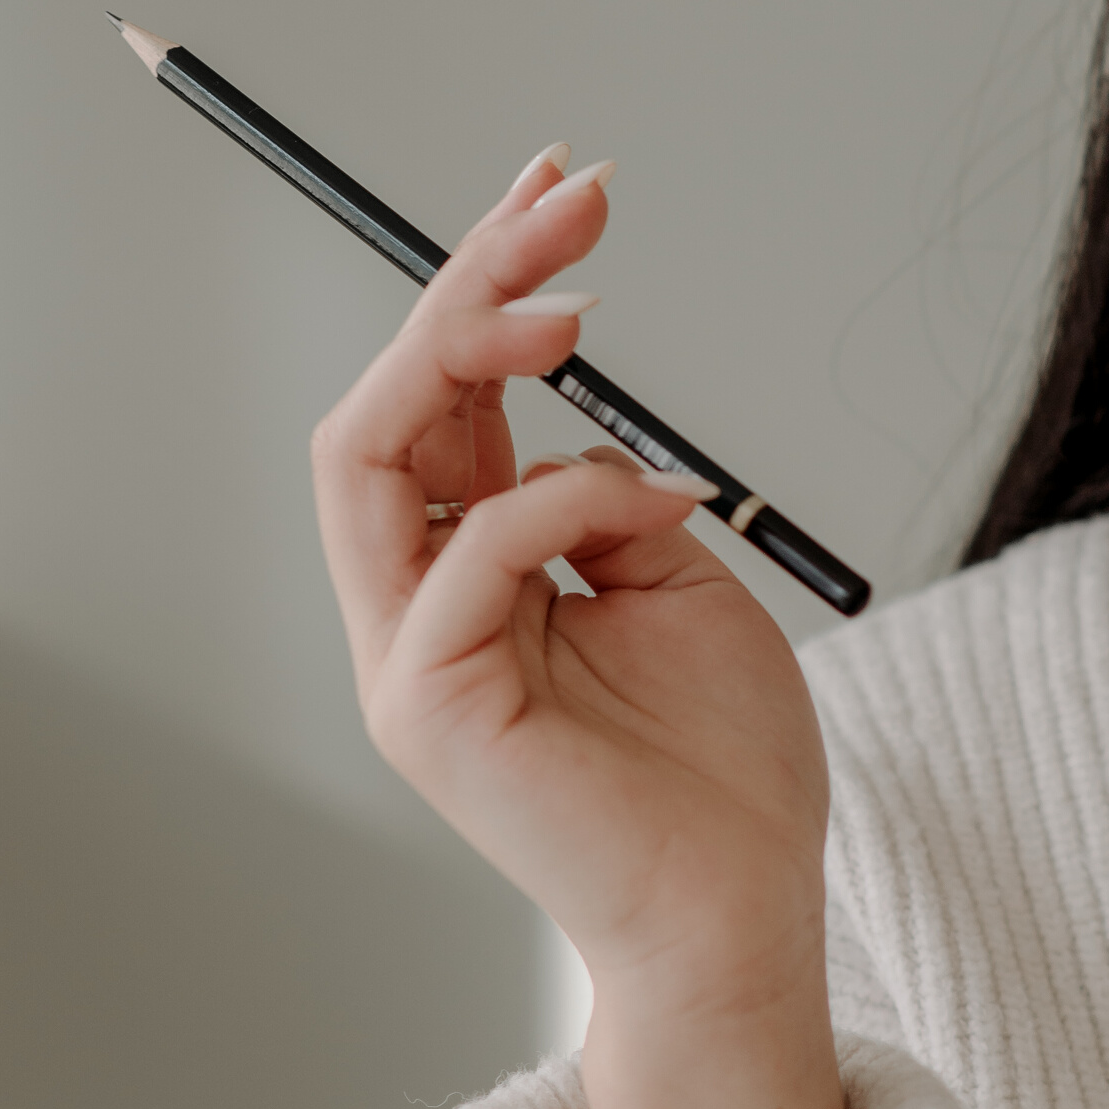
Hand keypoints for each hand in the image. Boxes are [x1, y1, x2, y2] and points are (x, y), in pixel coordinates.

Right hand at [309, 143, 852, 1108]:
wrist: (745, 915)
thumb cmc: (722, 771)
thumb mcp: (678, 586)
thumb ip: (610, 501)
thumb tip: (581, 426)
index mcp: (470, 579)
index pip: (436, 407)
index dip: (484, 288)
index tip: (563, 194)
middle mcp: (415, 612)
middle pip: (380, 407)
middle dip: (464, 281)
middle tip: (568, 203)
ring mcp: (406, 662)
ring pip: (363, 458)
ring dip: (462, 345)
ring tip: (573, 301)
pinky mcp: (427, 710)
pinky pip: (463, 555)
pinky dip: (560, 499)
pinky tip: (654, 505)